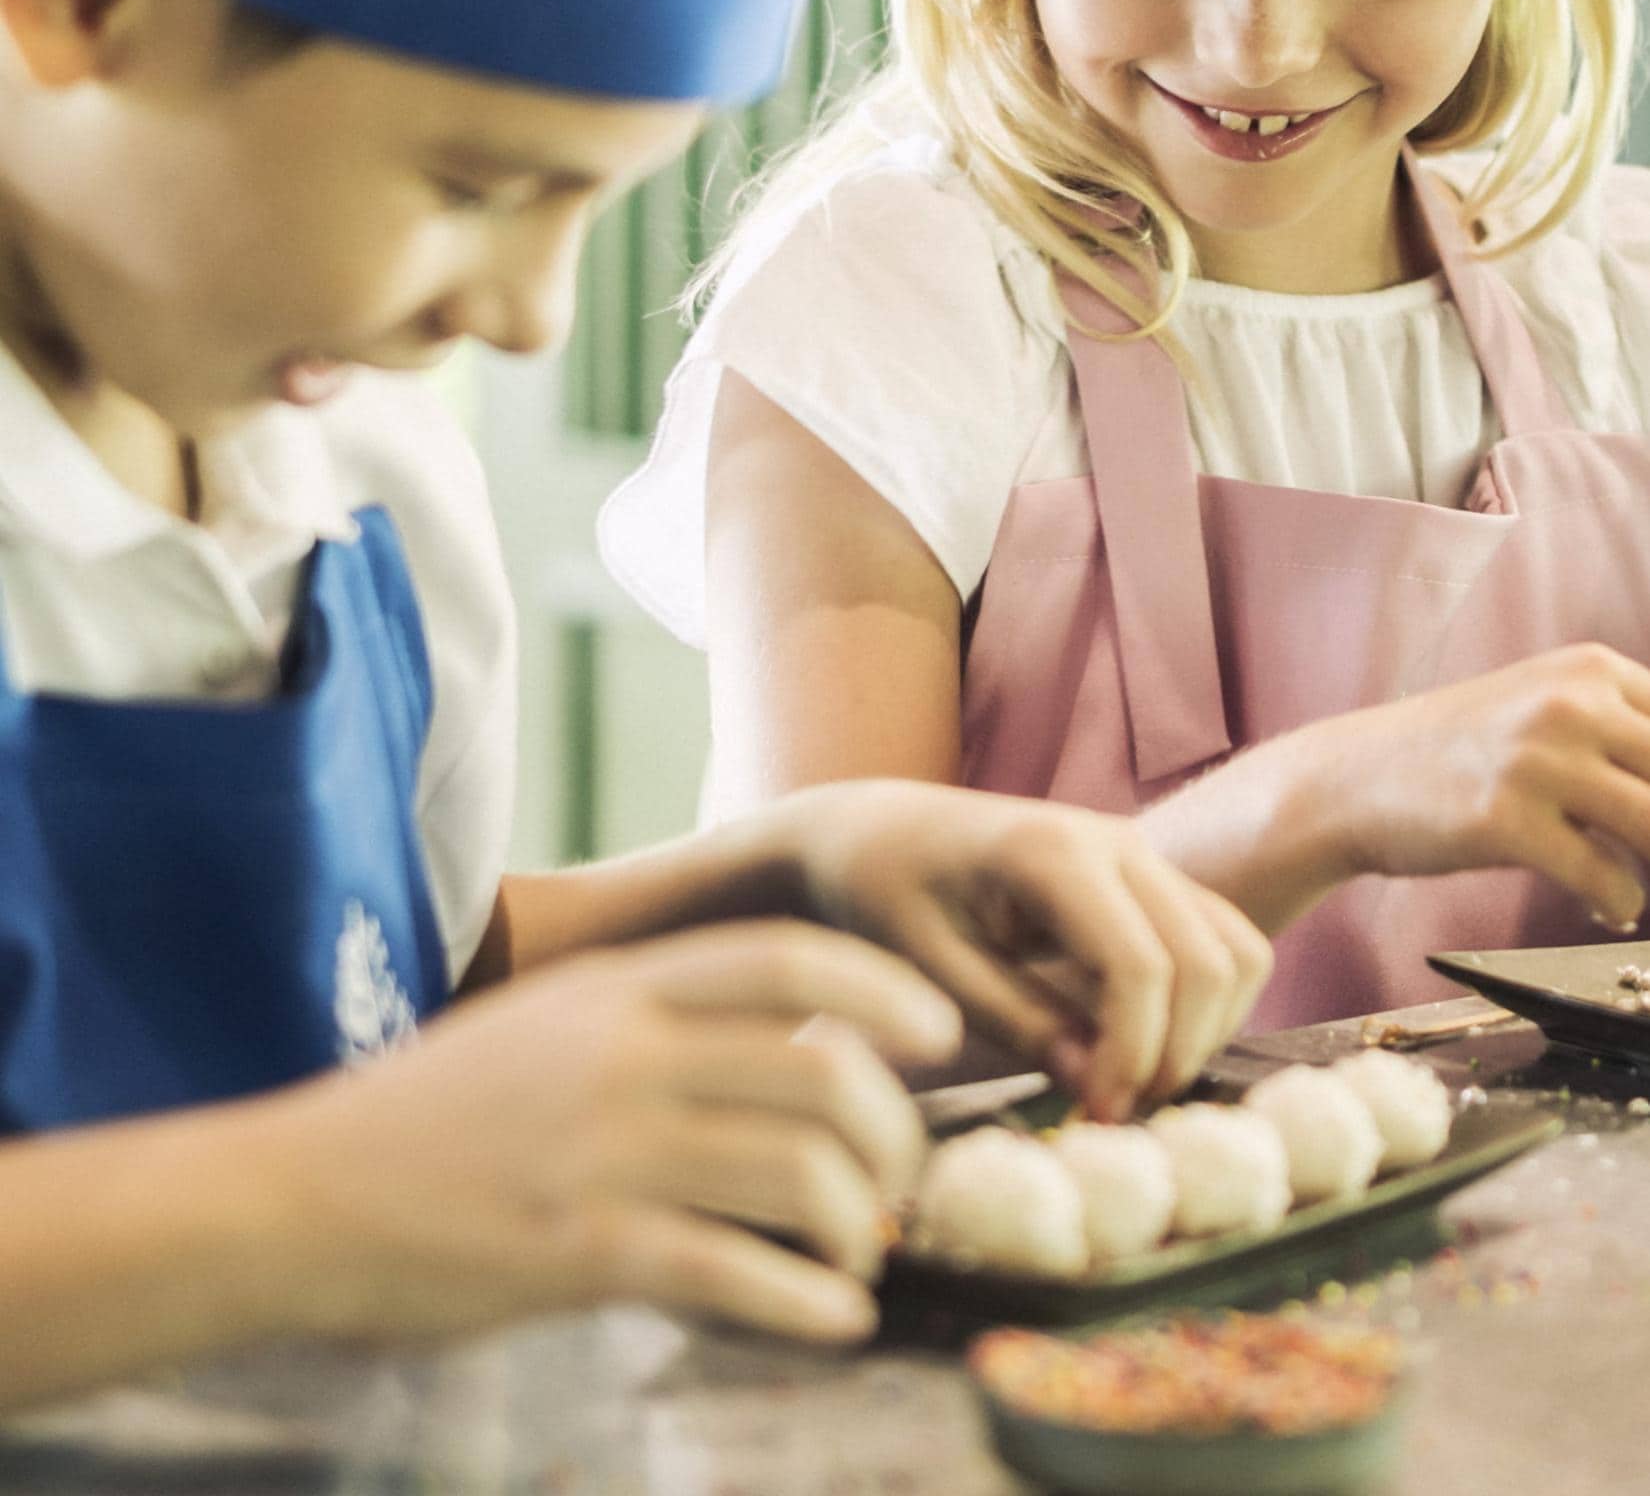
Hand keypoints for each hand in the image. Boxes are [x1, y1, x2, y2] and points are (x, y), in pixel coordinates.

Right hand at [247, 922, 958, 1348]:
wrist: (300, 1192)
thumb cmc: (433, 1112)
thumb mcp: (546, 1027)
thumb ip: (652, 1024)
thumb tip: (784, 1050)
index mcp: (617, 989)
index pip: (783, 962)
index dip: (881, 990)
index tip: (939, 1031)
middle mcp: (623, 1055)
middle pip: (818, 1074)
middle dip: (892, 1135)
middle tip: (901, 1183)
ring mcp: (603, 1152)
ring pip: (795, 1175)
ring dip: (859, 1225)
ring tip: (864, 1257)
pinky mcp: (579, 1251)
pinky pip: (731, 1271)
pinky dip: (805, 1301)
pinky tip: (833, 1319)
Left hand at [771, 781, 1272, 1120]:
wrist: (878, 832)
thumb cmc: (887, 896)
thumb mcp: (931, 969)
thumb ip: (1018, 1023)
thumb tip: (1101, 1088)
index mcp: (1052, 851)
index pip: (1140, 966)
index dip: (1132, 1054)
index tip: (1093, 1113)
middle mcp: (1116, 839)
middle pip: (1207, 962)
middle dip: (1175, 1053)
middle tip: (1112, 1109)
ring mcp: (1141, 851)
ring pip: (1236, 951)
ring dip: (1203, 1031)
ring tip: (1128, 1079)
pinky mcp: (1150, 874)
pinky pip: (1223, 940)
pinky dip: (1207, 1004)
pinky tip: (1139, 1042)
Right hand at [1300, 642, 1649, 928]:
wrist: (1351, 779)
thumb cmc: (1454, 755)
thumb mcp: (1541, 711)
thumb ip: (1618, 734)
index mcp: (1588, 669)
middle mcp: (1568, 703)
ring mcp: (1535, 759)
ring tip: (1639, 888)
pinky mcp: (1505, 819)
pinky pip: (1606, 877)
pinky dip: (1619, 903)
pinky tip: (1606, 907)